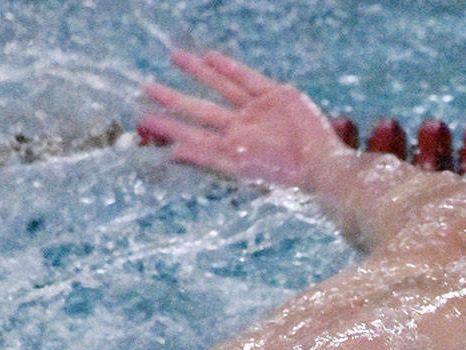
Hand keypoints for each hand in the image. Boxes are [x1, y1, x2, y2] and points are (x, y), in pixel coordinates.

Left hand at [139, 50, 348, 188]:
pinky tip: (211, 57)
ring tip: (177, 58)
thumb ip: (207, 158)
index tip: (144, 119)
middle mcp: (240, 130)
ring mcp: (258, 113)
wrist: (320, 166)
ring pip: (221, 89)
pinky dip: (229, 67)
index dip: (168, 128)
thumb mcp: (240, 169)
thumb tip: (172, 151)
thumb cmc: (285, 176)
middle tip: (147, 87)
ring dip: (198, 74)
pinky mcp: (277, 96)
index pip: (192, 137)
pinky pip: (247, 78)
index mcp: (231, 151)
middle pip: (200, 110)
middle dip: (174, 99)